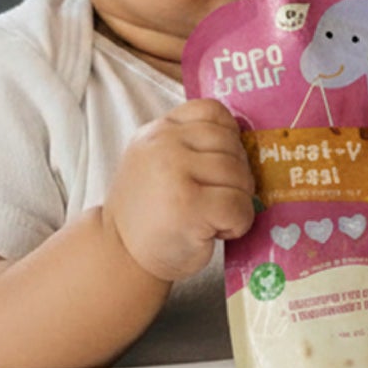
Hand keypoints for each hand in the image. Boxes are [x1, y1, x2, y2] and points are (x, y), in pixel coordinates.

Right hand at [103, 98, 255, 284]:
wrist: (120, 256)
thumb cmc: (152, 213)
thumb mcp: (159, 163)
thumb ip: (191, 144)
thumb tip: (247, 140)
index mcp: (159, 130)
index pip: (213, 111)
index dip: (229, 139)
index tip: (219, 164)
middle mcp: (164, 144)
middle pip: (232, 146)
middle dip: (236, 176)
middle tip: (216, 199)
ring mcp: (174, 172)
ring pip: (239, 175)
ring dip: (238, 201)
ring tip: (213, 216)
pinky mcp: (189, 205)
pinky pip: (239, 205)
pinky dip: (238, 223)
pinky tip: (216, 231)